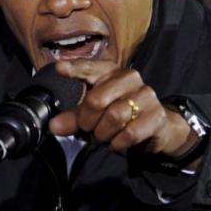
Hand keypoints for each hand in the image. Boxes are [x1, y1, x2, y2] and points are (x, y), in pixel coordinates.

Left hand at [48, 60, 197, 157]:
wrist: (156, 127)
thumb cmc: (119, 114)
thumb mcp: (94, 114)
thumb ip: (73, 118)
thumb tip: (54, 126)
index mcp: (110, 72)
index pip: (90, 67)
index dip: (74, 68)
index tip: (59, 68)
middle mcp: (129, 78)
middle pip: (96, 100)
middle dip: (87, 121)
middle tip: (88, 129)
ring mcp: (146, 95)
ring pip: (114, 117)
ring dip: (103, 134)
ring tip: (104, 136)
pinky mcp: (156, 115)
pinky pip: (130, 133)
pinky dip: (118, 143)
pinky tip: (117, 143)